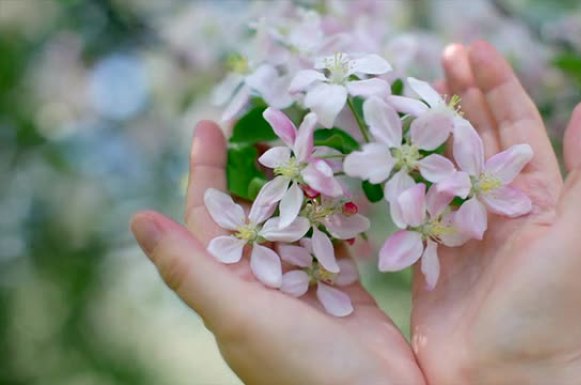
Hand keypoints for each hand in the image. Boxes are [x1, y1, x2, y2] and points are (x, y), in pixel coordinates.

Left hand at [130, 124, 424, 384]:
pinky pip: (338, 240)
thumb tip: (138, 219)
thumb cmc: (299, 367)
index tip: (210, 124)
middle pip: (256, 211)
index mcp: (230, 284)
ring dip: (303, 185)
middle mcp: (264, 280)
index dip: (206, 170)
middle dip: (260, 169)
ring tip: (313, 143)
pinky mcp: (346, 287)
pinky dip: (341, 213)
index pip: (208, 216)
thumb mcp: (237, 314)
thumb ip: (190, 270)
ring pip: (299, 220)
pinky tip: (347, 185)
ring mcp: (307, 283)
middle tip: (274, 123)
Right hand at [410, 41, 580, 384]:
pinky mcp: (427, 252)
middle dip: (462, 94)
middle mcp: (498, 206)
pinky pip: (414, 204)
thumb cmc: (549, 311)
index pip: (517, 126)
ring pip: (444, 163)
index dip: (497, 85)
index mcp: (537, 197)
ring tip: (413, 90)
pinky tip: (392, 148)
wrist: (503, 377)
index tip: (473, 50)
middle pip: (478, 136)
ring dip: (431, 125)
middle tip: (441, 57)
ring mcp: (460, 227)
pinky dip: (404, 173)